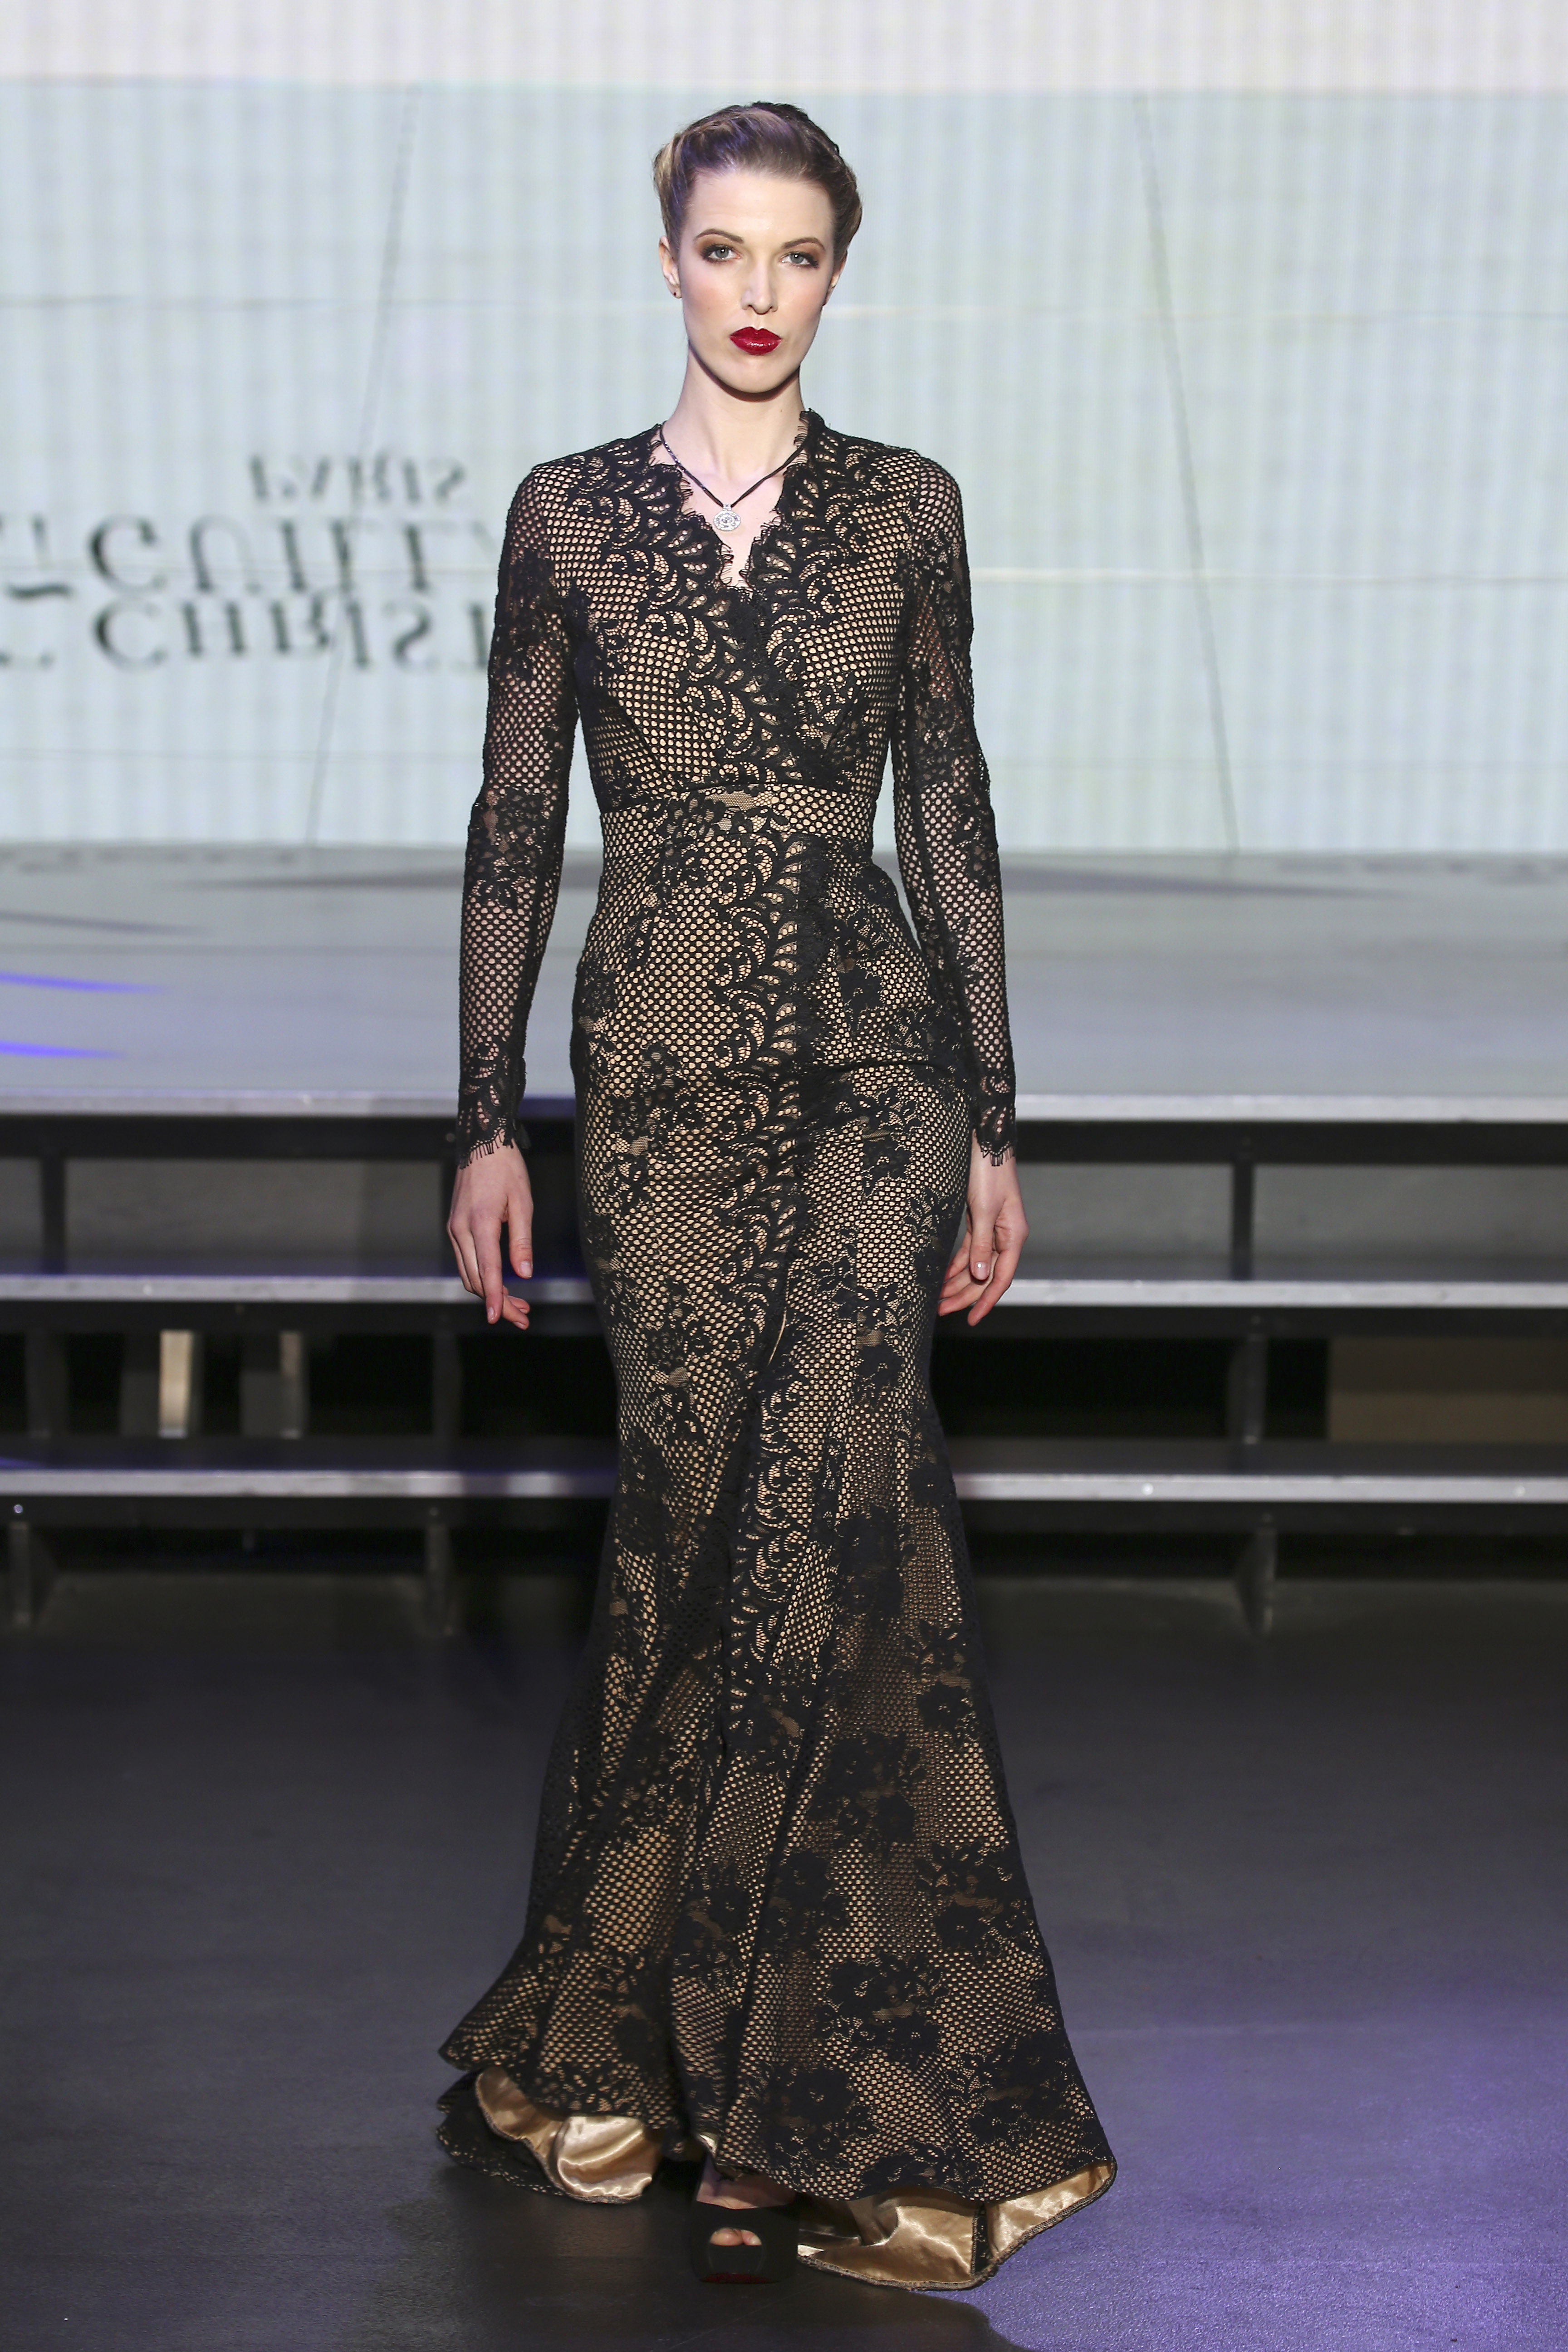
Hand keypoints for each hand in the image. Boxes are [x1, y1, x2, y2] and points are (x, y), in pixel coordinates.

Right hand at [447, 1143, 532, 1328]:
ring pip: (469, 1274)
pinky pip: (466, 1261)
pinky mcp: (455, 1228)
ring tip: (519, 1305)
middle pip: (476, 1279)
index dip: (495, 1297)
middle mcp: (461, 1229)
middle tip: (523, 1317)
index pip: (486, 1269)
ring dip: (490, 1293)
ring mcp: (454, 1229)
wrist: (481, 1143)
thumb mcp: (523, 1202)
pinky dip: (482, 1277)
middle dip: (499, 1302)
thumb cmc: (506, 1169)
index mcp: (480, 1222)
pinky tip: (501, 1285)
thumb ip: (522, 1240)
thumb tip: (525, 1273)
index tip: (500, 1318)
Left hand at [939, 1139, 1027, 1325]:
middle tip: (941, 1311)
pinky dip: (956, 1264)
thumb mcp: (982, 1210)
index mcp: (1013, 1236)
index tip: (971, 1320)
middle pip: (986, 1276)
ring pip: (976, 1265)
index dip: (985, 1301)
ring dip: (957, 1282)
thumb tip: (981, 1276)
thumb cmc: (987, 1172)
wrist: (984, 1142)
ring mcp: (993, 1229)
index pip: (1001, 1278)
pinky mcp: (980, 1221)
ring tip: (937, 1299)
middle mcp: (1005, 1236)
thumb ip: (981, 1244)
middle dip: (964, 1295)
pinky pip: (970, 1250)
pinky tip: (942, 1276)